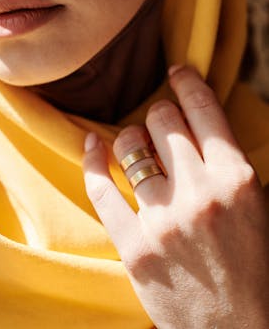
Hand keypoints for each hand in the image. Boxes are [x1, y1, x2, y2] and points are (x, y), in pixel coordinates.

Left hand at [83, 65, 268, 328]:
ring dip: (132, 138)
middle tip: (162, 120)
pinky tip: (91, 144)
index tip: (177, 73)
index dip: (187, 83)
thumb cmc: (255, 271)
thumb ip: (228, 163)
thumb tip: (197, 120)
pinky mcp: (133, 246)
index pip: (203, 109)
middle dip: (162, 113)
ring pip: (130, 147)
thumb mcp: (258, 207)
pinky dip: (92, 160)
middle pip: (163, 121)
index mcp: (238, 180)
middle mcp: (200, 194)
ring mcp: (163, 220)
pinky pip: (101, 188)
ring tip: (137, 144)